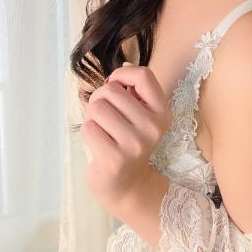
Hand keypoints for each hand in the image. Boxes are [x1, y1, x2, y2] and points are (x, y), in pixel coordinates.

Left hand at [81, 62, 172, 204]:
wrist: (128, 185)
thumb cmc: (129, 142)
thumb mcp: (141, 115)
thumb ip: (134, 91)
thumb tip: (124, 66)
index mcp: (162, 113)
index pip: (144, 76)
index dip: (122, 75)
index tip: (115, 85)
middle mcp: (153, 128)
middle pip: (111, 91)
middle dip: (100, 99)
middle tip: (104, 116)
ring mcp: (135, 144)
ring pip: (97, 108)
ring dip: (92, 117)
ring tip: (102, 130)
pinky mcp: (115, 158)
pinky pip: (88, 128)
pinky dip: (88, 133)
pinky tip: (98, 144)